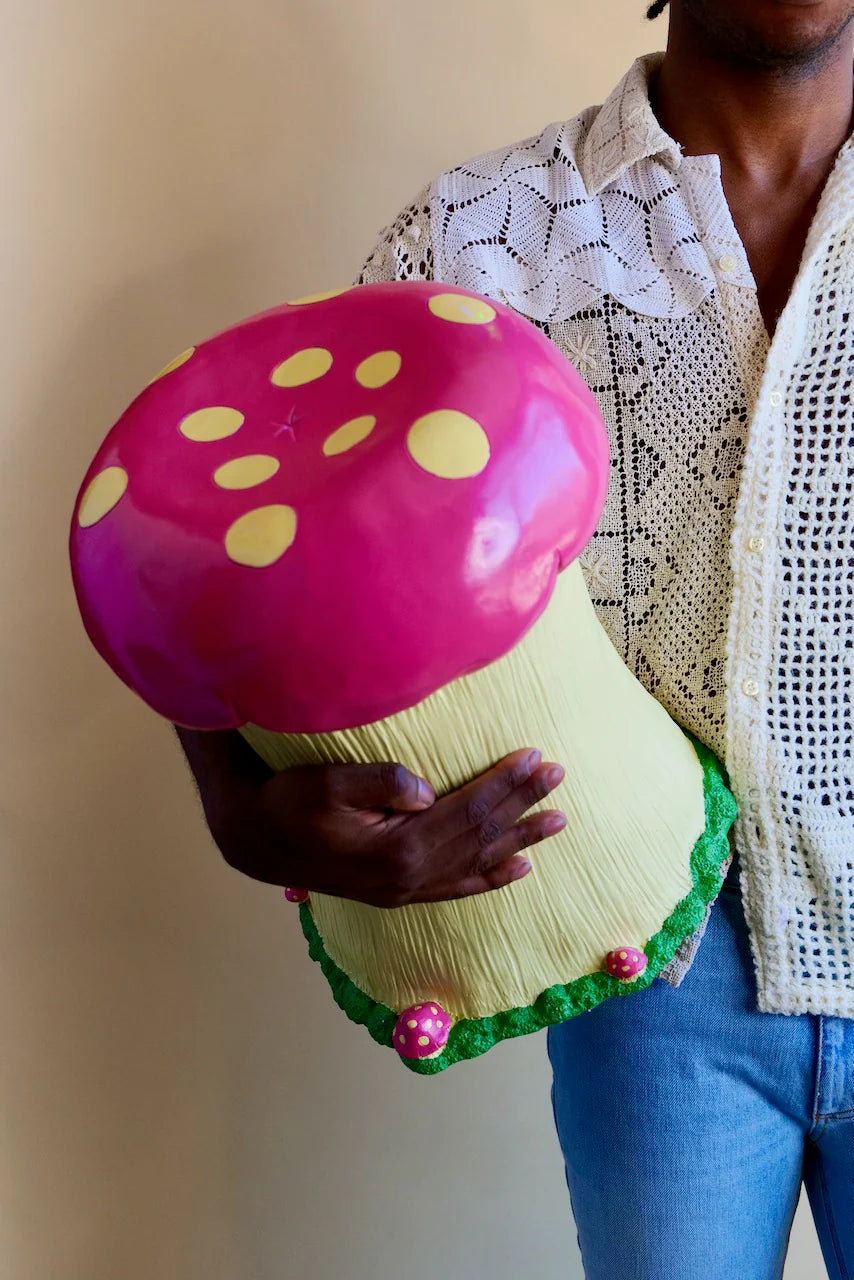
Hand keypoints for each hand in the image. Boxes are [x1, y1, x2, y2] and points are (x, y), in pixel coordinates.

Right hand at [210, 744, 565, 907]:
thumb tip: (428, 789)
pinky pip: (458, 889)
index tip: (536, 757)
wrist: (257, 840)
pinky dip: (492, 879)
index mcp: (401, 848)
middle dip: (523, 804)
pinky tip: (519, 870)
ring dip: (520, 840)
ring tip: (558, 823)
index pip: (470, 811)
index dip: (506, 783)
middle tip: (559, 777)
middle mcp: (411, 876)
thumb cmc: (290, 801)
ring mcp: (407, 889)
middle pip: (482, 836)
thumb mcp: (328, 781)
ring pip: (478, 865)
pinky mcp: (399, 892)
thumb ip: (381, 781)